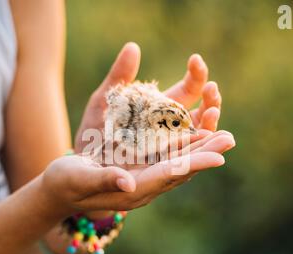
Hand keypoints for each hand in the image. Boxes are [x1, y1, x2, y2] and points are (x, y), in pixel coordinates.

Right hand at [42, 130, 233, 213]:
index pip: (169, 175)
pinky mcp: (139, 168)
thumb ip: (104, 180)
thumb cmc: (65, 184)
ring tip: (222, 134)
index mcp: (132, 189)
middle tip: (230, 138)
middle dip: (206, 153)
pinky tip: (195, 133)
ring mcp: (143, 177)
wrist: (59, 188)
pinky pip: (166, 157)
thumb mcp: (79, 179)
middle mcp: (144, 185)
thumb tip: (128, 182)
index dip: (194, 164)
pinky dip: (183, 145)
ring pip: (177, 162)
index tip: (219, 156)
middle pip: (181, 169)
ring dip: (199, 148)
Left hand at [75, 42, 222, 152]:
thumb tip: (133, 46)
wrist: (79, 162)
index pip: (188, 90)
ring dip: (209, 126)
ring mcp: (168, 150)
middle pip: (200, 114)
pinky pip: (185, 163)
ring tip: (212, 112)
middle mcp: (170, 129)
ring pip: (198, 139)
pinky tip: (206, 145)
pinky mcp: (162, 169)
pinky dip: (198, 155)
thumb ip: (119, 76)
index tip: (195, 59)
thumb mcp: (104, 100)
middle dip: (210, 101)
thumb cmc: (92, 131)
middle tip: (212, 89)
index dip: (196, 76)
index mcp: (160, 109)